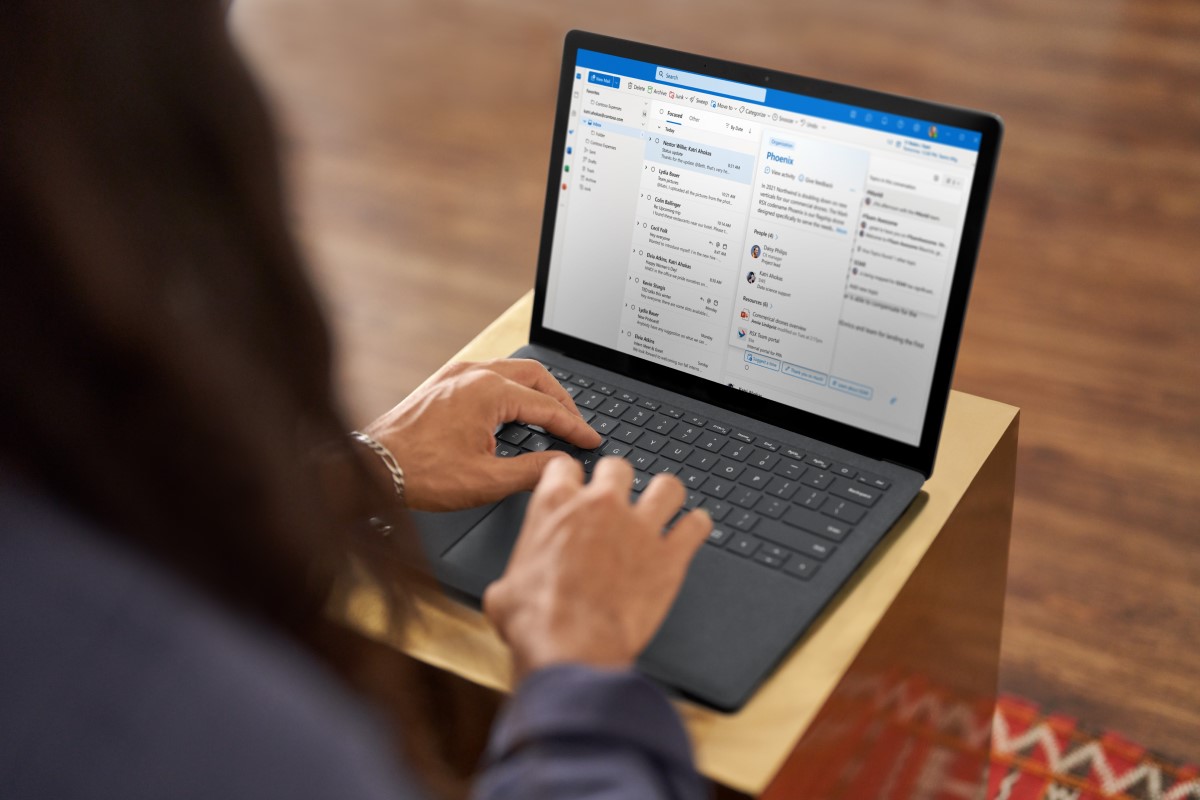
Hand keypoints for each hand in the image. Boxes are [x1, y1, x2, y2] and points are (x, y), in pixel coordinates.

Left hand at [363, 359, 600, 510]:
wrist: (370, 466)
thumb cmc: (421, 473)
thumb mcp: (486, 480)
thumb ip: (533, 470)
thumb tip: (563, 466)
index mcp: (490, 391)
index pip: (547, 407)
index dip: (575, 427)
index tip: (591, 441)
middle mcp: (475, 374)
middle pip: (536, 376)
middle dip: (562, 400)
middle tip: (578, 425)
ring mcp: (456, 374)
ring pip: (513, 370)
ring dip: (538, 390)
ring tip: (553, 414)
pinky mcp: (443, 382)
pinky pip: (490, 373)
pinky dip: (513, 387)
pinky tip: (515, 407)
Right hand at [483, 456, 711, 680]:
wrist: (572, 649)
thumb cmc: (537, 622)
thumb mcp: (505, 592)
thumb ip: (514, 576)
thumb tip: (510, 590)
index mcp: (555, 506)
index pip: (566, 467)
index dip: (572, 477)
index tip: (576, 485)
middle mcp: (601, 506)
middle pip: (618, 468)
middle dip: (618, 482)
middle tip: (618, 499)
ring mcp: (640, 528)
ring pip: (667, 487)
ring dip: (665, 495)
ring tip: (664, 505)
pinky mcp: (670, 557)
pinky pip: (695, 527)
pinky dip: (696, 528)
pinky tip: (693, 531)